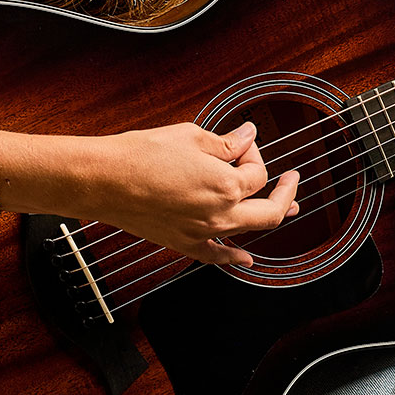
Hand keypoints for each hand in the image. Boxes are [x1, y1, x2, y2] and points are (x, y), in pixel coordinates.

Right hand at [92, 121, 299, 266]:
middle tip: (291, 180)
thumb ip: (225, 141)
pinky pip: (216, 257)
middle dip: (285, 193)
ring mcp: (202, 233)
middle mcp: (220, 214)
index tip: (242, 142)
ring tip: (287, 207)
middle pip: (269, 210)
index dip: (253, 152)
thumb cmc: (141, 155)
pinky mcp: (183, 243)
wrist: (103, 180)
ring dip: (271, 218)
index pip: (256, 171)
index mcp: (225, 185)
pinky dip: (234, 258)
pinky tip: (246, 258)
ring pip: (248, 231)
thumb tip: (246, 136)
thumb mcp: (191, 136)